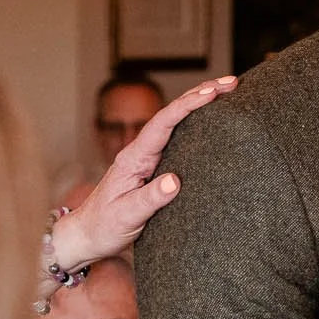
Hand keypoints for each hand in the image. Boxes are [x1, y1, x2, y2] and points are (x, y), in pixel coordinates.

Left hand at [51, 76, 236, 267]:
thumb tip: (175, 181)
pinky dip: (195, 123)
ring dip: (199, 103)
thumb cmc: (104, 226)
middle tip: (231, 83)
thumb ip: (150, 199)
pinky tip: (211, 120)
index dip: (188, 106)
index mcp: (133, 158)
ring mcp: (147, 158)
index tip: (212, 93)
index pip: (163, 123)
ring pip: (175, 122)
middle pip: (171, 114)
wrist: (86, 234)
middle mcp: (140, 152)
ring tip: (227, 91)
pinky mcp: (153, 166)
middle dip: (200, 94)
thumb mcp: (127, 216)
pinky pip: (176, 138)